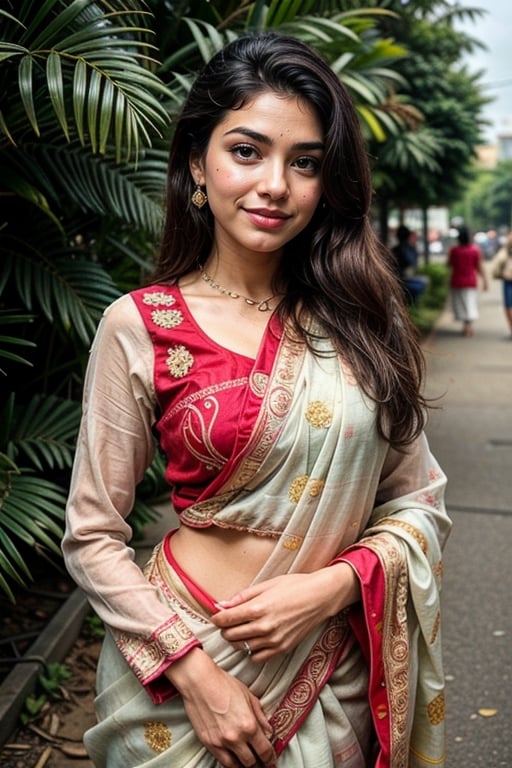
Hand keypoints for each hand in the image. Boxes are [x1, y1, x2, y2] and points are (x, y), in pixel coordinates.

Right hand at [166, 649, 275, 767]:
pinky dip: (230, 763)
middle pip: (251, 762)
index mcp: (249, 725)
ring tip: (248, 762)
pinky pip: (222, 762)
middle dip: (259, 762)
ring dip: (244, 765)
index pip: (264, 751)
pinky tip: (234, 759)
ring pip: (237, 766)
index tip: (272, 760)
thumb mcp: (248, 695)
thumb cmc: (223, 684)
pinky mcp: (208, 743)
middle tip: (261, 761)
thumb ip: (260, 716)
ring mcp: (221, 742)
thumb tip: (269, 730)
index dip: (271, 758)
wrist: (199, 681)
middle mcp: (236, 737)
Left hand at [212, 564, 359, 662]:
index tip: (216, 617)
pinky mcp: (282, 648)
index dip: (217, 619)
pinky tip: (254, 641)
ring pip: (243, 647)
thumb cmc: (295, 586)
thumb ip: (243, 596)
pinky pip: (258, 657)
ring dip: (237, 640)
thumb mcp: (267, 584)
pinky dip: (251, 652)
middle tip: (227, 623)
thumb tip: (222, 604)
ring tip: (240, 631)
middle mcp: (264, 626)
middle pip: (232, 635)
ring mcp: (274, 640)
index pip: (227, 619)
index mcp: (259, 607)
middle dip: (225, 629)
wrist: (320, 597)